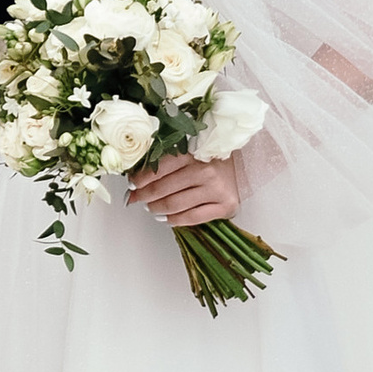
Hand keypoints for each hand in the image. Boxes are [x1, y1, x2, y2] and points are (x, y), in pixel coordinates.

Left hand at [127, 151, 241, 230]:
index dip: (141, 179)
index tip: (131, 185)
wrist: (241, 163)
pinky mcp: (226, 206)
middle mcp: (206, 171)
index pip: (160, 168)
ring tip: (150, 208)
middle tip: (134, 199)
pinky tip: (166, 219)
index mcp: (194, 153)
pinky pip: (193, 217)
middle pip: (164, 188)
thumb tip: (135, 178)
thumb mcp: (188, 151)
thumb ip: (165, 161)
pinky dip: (175, 220)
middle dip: (144, 195)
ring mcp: (216, 189)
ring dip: (157, 208)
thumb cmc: (210, 157)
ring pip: (176, 204)